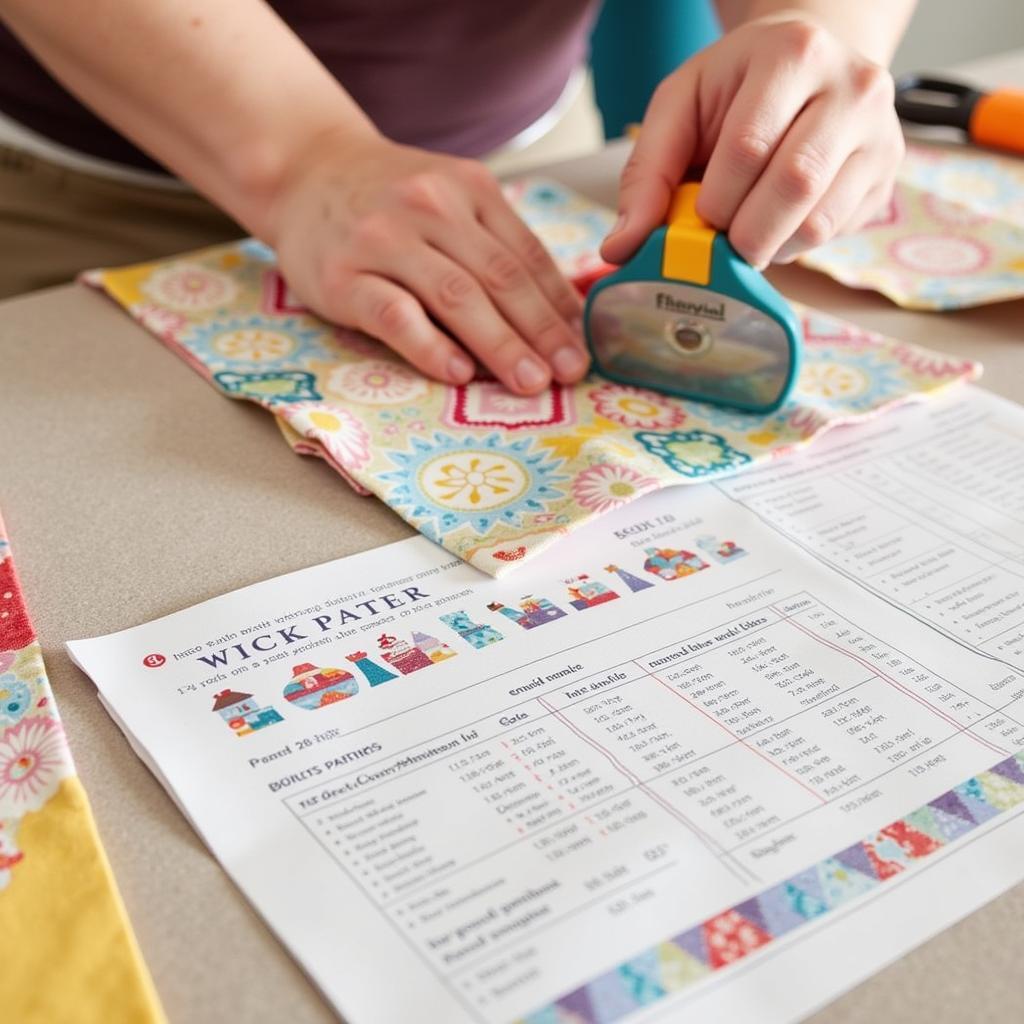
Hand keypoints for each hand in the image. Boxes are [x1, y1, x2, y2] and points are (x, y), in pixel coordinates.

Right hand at [267, 133, 587, 393]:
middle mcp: (430, 207)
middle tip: (569, 373)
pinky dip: (430, 346)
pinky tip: (459, 373)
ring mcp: (382, 240)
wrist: (303, 169)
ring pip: (454, 296)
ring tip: (530, 381)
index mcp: (469, 189)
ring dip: (500, 344)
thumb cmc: (387, 198)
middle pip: (499, 277)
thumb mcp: (450, 197)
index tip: (582, 347)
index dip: (558, 306)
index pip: (526, 255)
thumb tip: (561, 308)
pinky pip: (393, 314)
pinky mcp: (341, 276)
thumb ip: (497, 243)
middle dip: (541, 330)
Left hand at [602, 15, 904, 268]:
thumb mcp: (680, 107)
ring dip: (768, 246)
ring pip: (819, 221)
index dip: (713, 200)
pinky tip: (778, 222)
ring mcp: (881, 134)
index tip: (697, 214)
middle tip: (719, 239)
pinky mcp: (887, 177)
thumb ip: (647, 175)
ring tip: (746, 229)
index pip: (747, 149)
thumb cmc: (735, 88)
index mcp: (794, 54)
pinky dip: (794, 246)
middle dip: (741, 233)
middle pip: (792, 186)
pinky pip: (836, 234)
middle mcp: (853, 87)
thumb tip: (621, 249)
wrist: (804, 66)